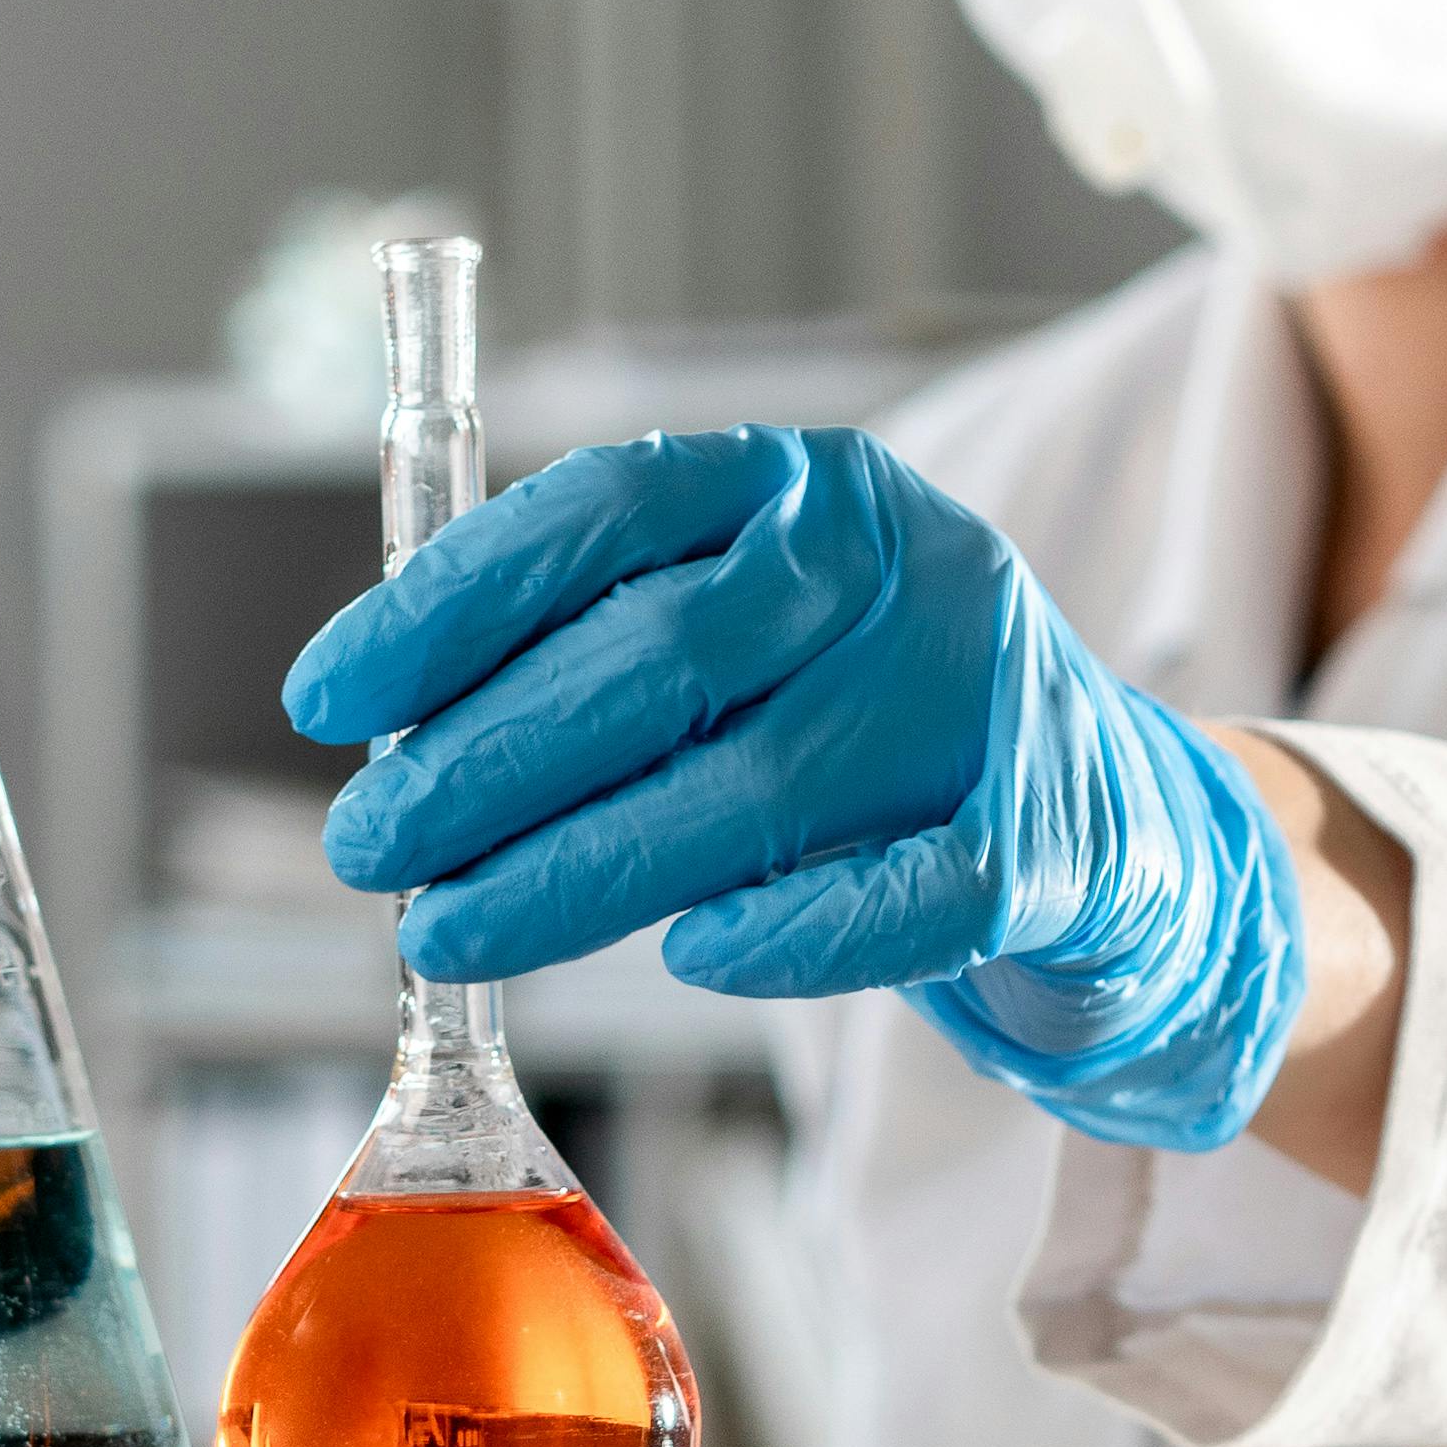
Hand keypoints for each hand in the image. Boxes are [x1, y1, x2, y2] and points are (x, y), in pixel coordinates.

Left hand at [285, 424, 1303, 1151]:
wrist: (1118, 823)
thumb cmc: (870, 727)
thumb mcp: (755, 639)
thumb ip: (608, 652)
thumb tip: (397, 734)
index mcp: (808, 487)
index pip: (607, 511)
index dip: (452, 603)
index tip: (328, 698)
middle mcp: (904, 565)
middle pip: (667, 653)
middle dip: (488, 758)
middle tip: (369, 842)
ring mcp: (984, 700)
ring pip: (760, 786)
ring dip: (580, 870)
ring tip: (446, 929)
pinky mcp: (1047, 845)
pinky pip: (907, 895)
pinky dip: (793, 930)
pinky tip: (687, 959)